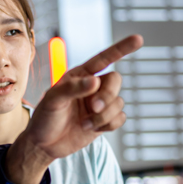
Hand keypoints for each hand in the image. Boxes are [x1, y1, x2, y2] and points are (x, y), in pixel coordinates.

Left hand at [4, 35, 141, 183]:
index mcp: (80, 75)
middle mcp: (93, 87)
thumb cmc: (45, 117)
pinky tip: (91, 128)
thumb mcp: (53, 100)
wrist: (44, 144)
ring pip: (118, 102)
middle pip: (115, 81)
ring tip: (84, 124)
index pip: (104, 58)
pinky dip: (108, 124)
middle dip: (107, 95)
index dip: (121, 49)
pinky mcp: (104, 120)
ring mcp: (99, 104)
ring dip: (103, 115)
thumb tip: (95, 81)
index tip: (138, 39)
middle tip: (93, 107)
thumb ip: (73, 88)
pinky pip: (119, 118)